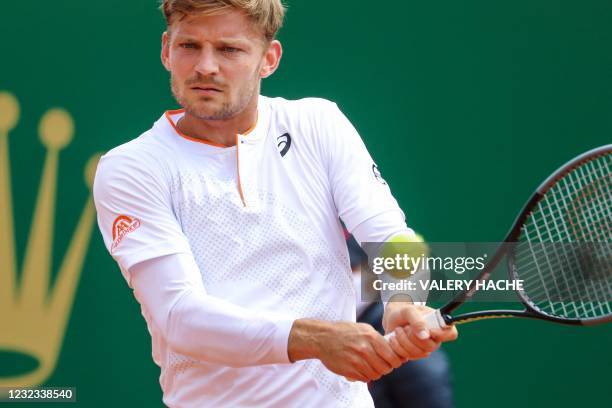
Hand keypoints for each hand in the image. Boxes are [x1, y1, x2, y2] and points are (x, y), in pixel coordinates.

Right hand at [287, 319, 402, 381]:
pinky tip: (362, 369)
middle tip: (383, 365)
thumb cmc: (344, 332)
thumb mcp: (363, 328)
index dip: (396, 361)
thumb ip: (377, 338)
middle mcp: (365, 349)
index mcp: (371, 337)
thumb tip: (392, 348)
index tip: (394, 361)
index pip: (393, 355)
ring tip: (371, 367)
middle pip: (386, 367)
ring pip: (376, 374)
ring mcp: (357, 361)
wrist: (323, 338)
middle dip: (386, 368)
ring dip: (376, 373)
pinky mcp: (349, 370)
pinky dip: (366, 376)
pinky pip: (365, 378)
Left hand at [382, 302, 457, 360]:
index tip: (428, 330)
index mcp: (438, 325)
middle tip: (405, 327)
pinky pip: (407, 357)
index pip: (451, 333)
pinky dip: (397, 347)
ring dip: (402, 341)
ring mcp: (424, 348)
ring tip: (398, 330)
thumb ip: (417, 320)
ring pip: (417, 353)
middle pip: (430, 346)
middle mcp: (434, 338)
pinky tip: (394, 339)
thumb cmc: (403, 312)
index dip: (442, 334)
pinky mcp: (413, 355)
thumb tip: (425, 336)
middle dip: (413, 336)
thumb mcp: (408, 310)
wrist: (391, 319)